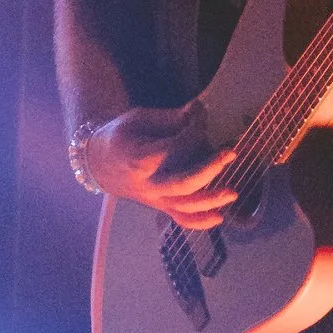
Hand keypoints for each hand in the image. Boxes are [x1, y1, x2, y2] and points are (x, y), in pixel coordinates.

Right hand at [83, 107, 243, 222]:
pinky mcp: (161, 207)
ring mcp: (155, 200)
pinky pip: (182, 220)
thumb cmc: (121, 137)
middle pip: (183, 183)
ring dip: (211, 200)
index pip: (175, 147)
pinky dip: (201, 222)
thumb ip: (171, 118)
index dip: (195, 129)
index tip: (202, 113)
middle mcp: (148, 185)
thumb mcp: (139, 119)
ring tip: (232, 191)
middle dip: (210, 169)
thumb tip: (199, 110)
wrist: (100, 163)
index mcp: (139, 160)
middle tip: (230, 152)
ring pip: (186, 207)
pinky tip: (220, 216)